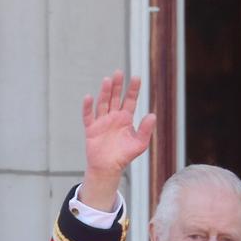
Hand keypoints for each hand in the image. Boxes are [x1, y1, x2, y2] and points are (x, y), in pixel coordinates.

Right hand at [80, 70, 155, 210]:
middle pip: (115, 97)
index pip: (130, 100)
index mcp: (125, 119)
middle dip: (118, 86)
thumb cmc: (124, 156)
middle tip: (120, 72)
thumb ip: (145, 130)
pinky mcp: (91, 128)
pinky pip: (88, 116)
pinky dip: (88, 107)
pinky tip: (89, 97)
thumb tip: (152, 115)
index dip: (133, 89)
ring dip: (105, 92)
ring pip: (103, 103)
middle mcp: (113, 116)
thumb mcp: (139, 144)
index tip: (136, 77)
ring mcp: (102, 121)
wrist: (108, 168)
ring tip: (108, 80)